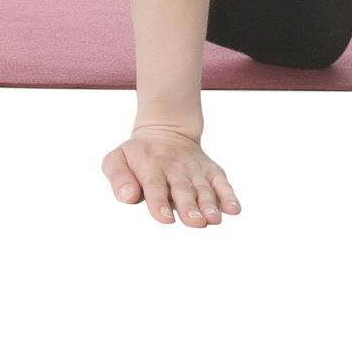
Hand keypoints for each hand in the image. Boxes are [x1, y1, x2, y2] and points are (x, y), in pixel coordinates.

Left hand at [101, 124, 241, 226]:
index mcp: (150, 167)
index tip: (164, 219)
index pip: (154, 185)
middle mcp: (174, 169)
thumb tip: (127, 197)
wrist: (165, 129)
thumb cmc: (138, 155)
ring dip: (209, 204)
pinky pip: (222, 183)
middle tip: (194, 221)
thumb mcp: (117, 159)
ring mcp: (195, 171)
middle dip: (188, 206)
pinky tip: (234, 209)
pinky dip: (229, 196)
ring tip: (213, 219)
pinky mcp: (212, 171)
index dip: (159, 201)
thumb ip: (118, 176)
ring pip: (203, 189)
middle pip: (182, 189)